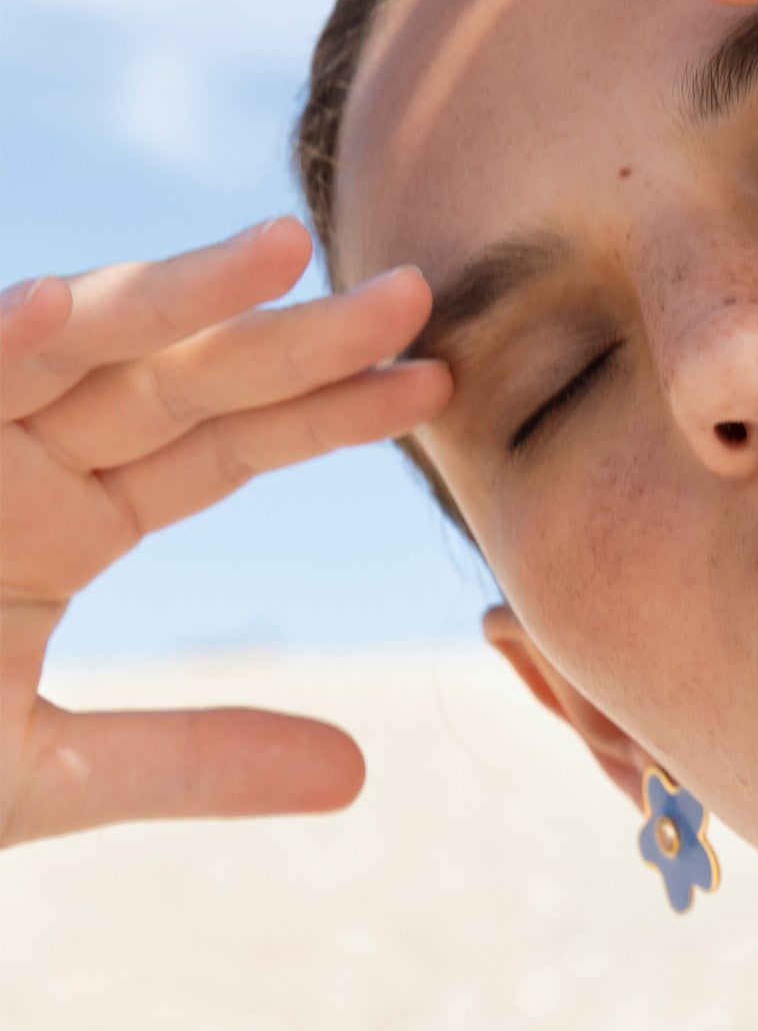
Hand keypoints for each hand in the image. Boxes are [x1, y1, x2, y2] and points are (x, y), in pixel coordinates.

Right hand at [0, 221, 446, 845]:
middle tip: (419, 292)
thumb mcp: (40, 772)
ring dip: (163, 297)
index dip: (329, 412)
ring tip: (279, 256)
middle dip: (293, 336)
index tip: (440, 381)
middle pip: (175, 379)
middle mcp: (5, 457)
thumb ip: (195, 762)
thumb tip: (360, 774)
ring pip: (61, 342)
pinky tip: (45, 322)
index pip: (222, 445)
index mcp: (58, 520)